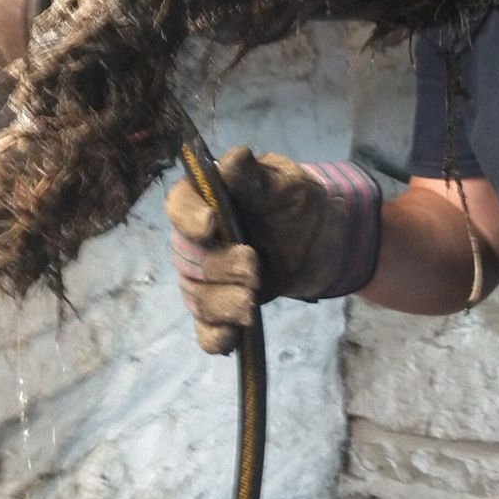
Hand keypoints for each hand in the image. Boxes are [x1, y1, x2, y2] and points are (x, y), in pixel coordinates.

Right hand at [165, 147, 380, 352]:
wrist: (319, 240)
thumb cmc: (295, 202)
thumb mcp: (285, 184)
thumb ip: (257, 178)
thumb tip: (234, 159)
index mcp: (205, 200)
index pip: (178, 205)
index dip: (188, 217)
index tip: (211, 225)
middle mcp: (195, 240)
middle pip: (189, 258)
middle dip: (220, 267)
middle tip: (255, 268)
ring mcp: (205, 278)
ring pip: (197, 296)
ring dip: (223, 303)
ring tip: (252, 304)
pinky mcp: (222, 309)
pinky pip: (206, 329)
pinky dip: (215, 337)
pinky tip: (231, 339)